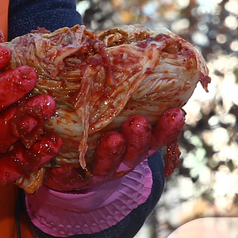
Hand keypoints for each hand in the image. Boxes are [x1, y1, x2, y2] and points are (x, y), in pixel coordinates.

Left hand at [42, 108, 185, 191]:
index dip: (168, 128)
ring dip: (111, 151)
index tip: (176, 112)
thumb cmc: (100, 130)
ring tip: (113, 138)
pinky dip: (67, 173)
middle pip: (135, 152)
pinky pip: (69, 177)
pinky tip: (60, 165)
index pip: (158, 137)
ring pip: (107, 164)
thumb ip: (125, 97)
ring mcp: (98, 171)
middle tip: (138, 122)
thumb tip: (137, 59)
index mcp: (136, 145)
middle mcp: (122, 160)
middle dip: (139, 138)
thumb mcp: (116, 114)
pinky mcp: (72, 178)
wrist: (72, 170)